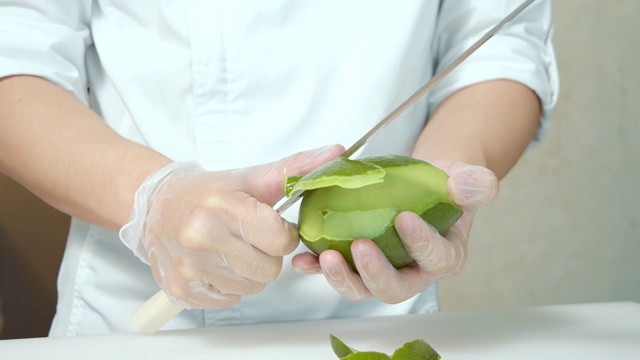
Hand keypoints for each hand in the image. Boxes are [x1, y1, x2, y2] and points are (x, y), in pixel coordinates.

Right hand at [119, 145, 343, 307]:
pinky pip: (230, 299)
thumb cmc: (209, 193)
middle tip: (250, 238)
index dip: (282, 234)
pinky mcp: (182, 290)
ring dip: (250, 272)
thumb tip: (339, 153)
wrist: (158, 207)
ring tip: (232, 249)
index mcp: (222, 206)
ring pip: (252, 287)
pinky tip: (217, 263)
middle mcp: (201, 237)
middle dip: (267, 256)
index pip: (279, 239)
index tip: (269, 225)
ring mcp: (190, 267)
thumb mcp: (253, 177)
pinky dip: (230, 285)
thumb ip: (297, 168)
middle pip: (269, 270)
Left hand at [291, 160, 498, 302]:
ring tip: (324, 257)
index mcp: (444, 256)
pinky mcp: (356, 264)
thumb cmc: (442, 184)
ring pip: (363, 287)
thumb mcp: (463, 177)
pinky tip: (303, 257)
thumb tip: (469, 187)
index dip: (422, 243)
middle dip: (376, 273)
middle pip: (395, 287)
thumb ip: (473, 183)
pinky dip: (318, 267)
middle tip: (360, 247)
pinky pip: (338, 271)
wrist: (419, 184)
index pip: (437, 258)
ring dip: (343, 277)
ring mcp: (382, 271)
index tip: (404, 218)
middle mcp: (413, 273)